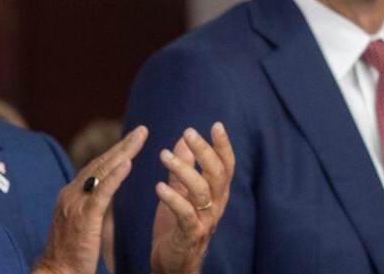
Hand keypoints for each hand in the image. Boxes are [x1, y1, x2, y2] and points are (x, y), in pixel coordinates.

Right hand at [33, 125, 147, 273]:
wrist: (56, 273)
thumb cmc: (70, 256)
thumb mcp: (82, 224)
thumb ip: (92, 207)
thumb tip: (107, 194)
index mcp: (71, 194)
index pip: (96, 167)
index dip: (115, 152)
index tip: (132, 139)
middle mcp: (71, 193)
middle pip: (100, 162)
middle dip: (122, 145)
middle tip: (141, 130)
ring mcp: (75, 203)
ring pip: (101, 171)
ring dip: (123, 152)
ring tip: (140, 138)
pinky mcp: (84, 217)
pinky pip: (102, 193)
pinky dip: (115, 175)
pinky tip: (128, 163)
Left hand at [150, 123, 234, 273]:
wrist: (173, 265)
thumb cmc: (177, 227)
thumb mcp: (181, 192)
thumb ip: (183, 167)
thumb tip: (184, 139)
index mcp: (215, 194)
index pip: (226, 166)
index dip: (223, 146)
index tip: (216, 124)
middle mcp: (215, 206)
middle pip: (217, 174)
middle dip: (204, 151)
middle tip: (188, 131)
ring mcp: (204, 221)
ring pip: (202, 191)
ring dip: (184, 170)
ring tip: (163, 154)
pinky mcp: (190, 236)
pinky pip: (185, 215)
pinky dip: (173, 199)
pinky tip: (158, 186)